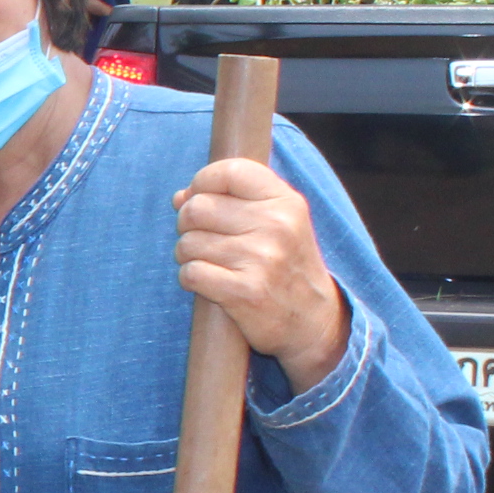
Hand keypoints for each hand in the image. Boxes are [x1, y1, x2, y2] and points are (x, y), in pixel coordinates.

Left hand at [174, 157, 346, 387]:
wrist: (314, 321)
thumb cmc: (286, 266)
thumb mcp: (276, 223)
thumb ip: (232, 201)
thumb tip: (179, 197)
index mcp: (286, 202)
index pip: (230, 170)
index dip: (202, 181)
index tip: (199, 198)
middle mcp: (276, 226)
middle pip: (197, 208)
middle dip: (187, 224)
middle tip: (201, 239)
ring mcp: (262, 259)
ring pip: (188, 243)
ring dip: (187, 255)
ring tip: (210, 264)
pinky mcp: (245, 292)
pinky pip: (191, 273)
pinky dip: (190, 279)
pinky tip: (209, 283)